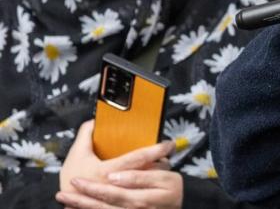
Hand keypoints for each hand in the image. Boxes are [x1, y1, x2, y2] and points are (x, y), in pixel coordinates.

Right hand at [57, 121, 178, 207]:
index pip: (139, 158)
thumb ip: (86, 134)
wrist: (70, 200)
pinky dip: (150, 184)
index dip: (156, 150)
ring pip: (149, 184)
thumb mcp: (77, 153)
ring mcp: (122, 195)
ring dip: (158, 174)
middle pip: (149, 173)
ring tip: (160, 165)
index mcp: (107, 171)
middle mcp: (116, 185)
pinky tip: (151, 178)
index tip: (168, 144)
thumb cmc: (74, 177)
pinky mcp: (125, 202)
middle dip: (162, 163)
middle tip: (166, 155)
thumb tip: (97, 120)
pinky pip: (144, 192)